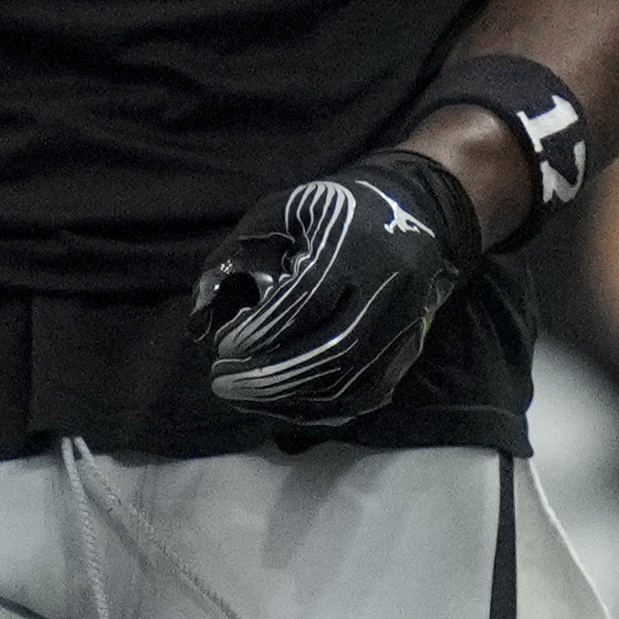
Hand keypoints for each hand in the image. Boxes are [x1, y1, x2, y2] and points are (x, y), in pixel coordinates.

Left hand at [188, 147, 476, 430]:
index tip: (223, 346)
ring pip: (351, 381)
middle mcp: (389, 290)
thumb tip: (201, 314)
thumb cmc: (335, 211)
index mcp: (358, 245)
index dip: (262, 330)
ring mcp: (404, 326)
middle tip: (222, 382)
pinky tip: (280, 404)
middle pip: (333, 349)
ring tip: (243, 395)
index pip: (309, 300)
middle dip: (270, 375)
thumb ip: (238, 254)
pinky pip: (365, 394)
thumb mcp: (281, 210)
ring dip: (290, 398)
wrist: (417, 216)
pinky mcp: (408, 350)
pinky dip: (319, 409)